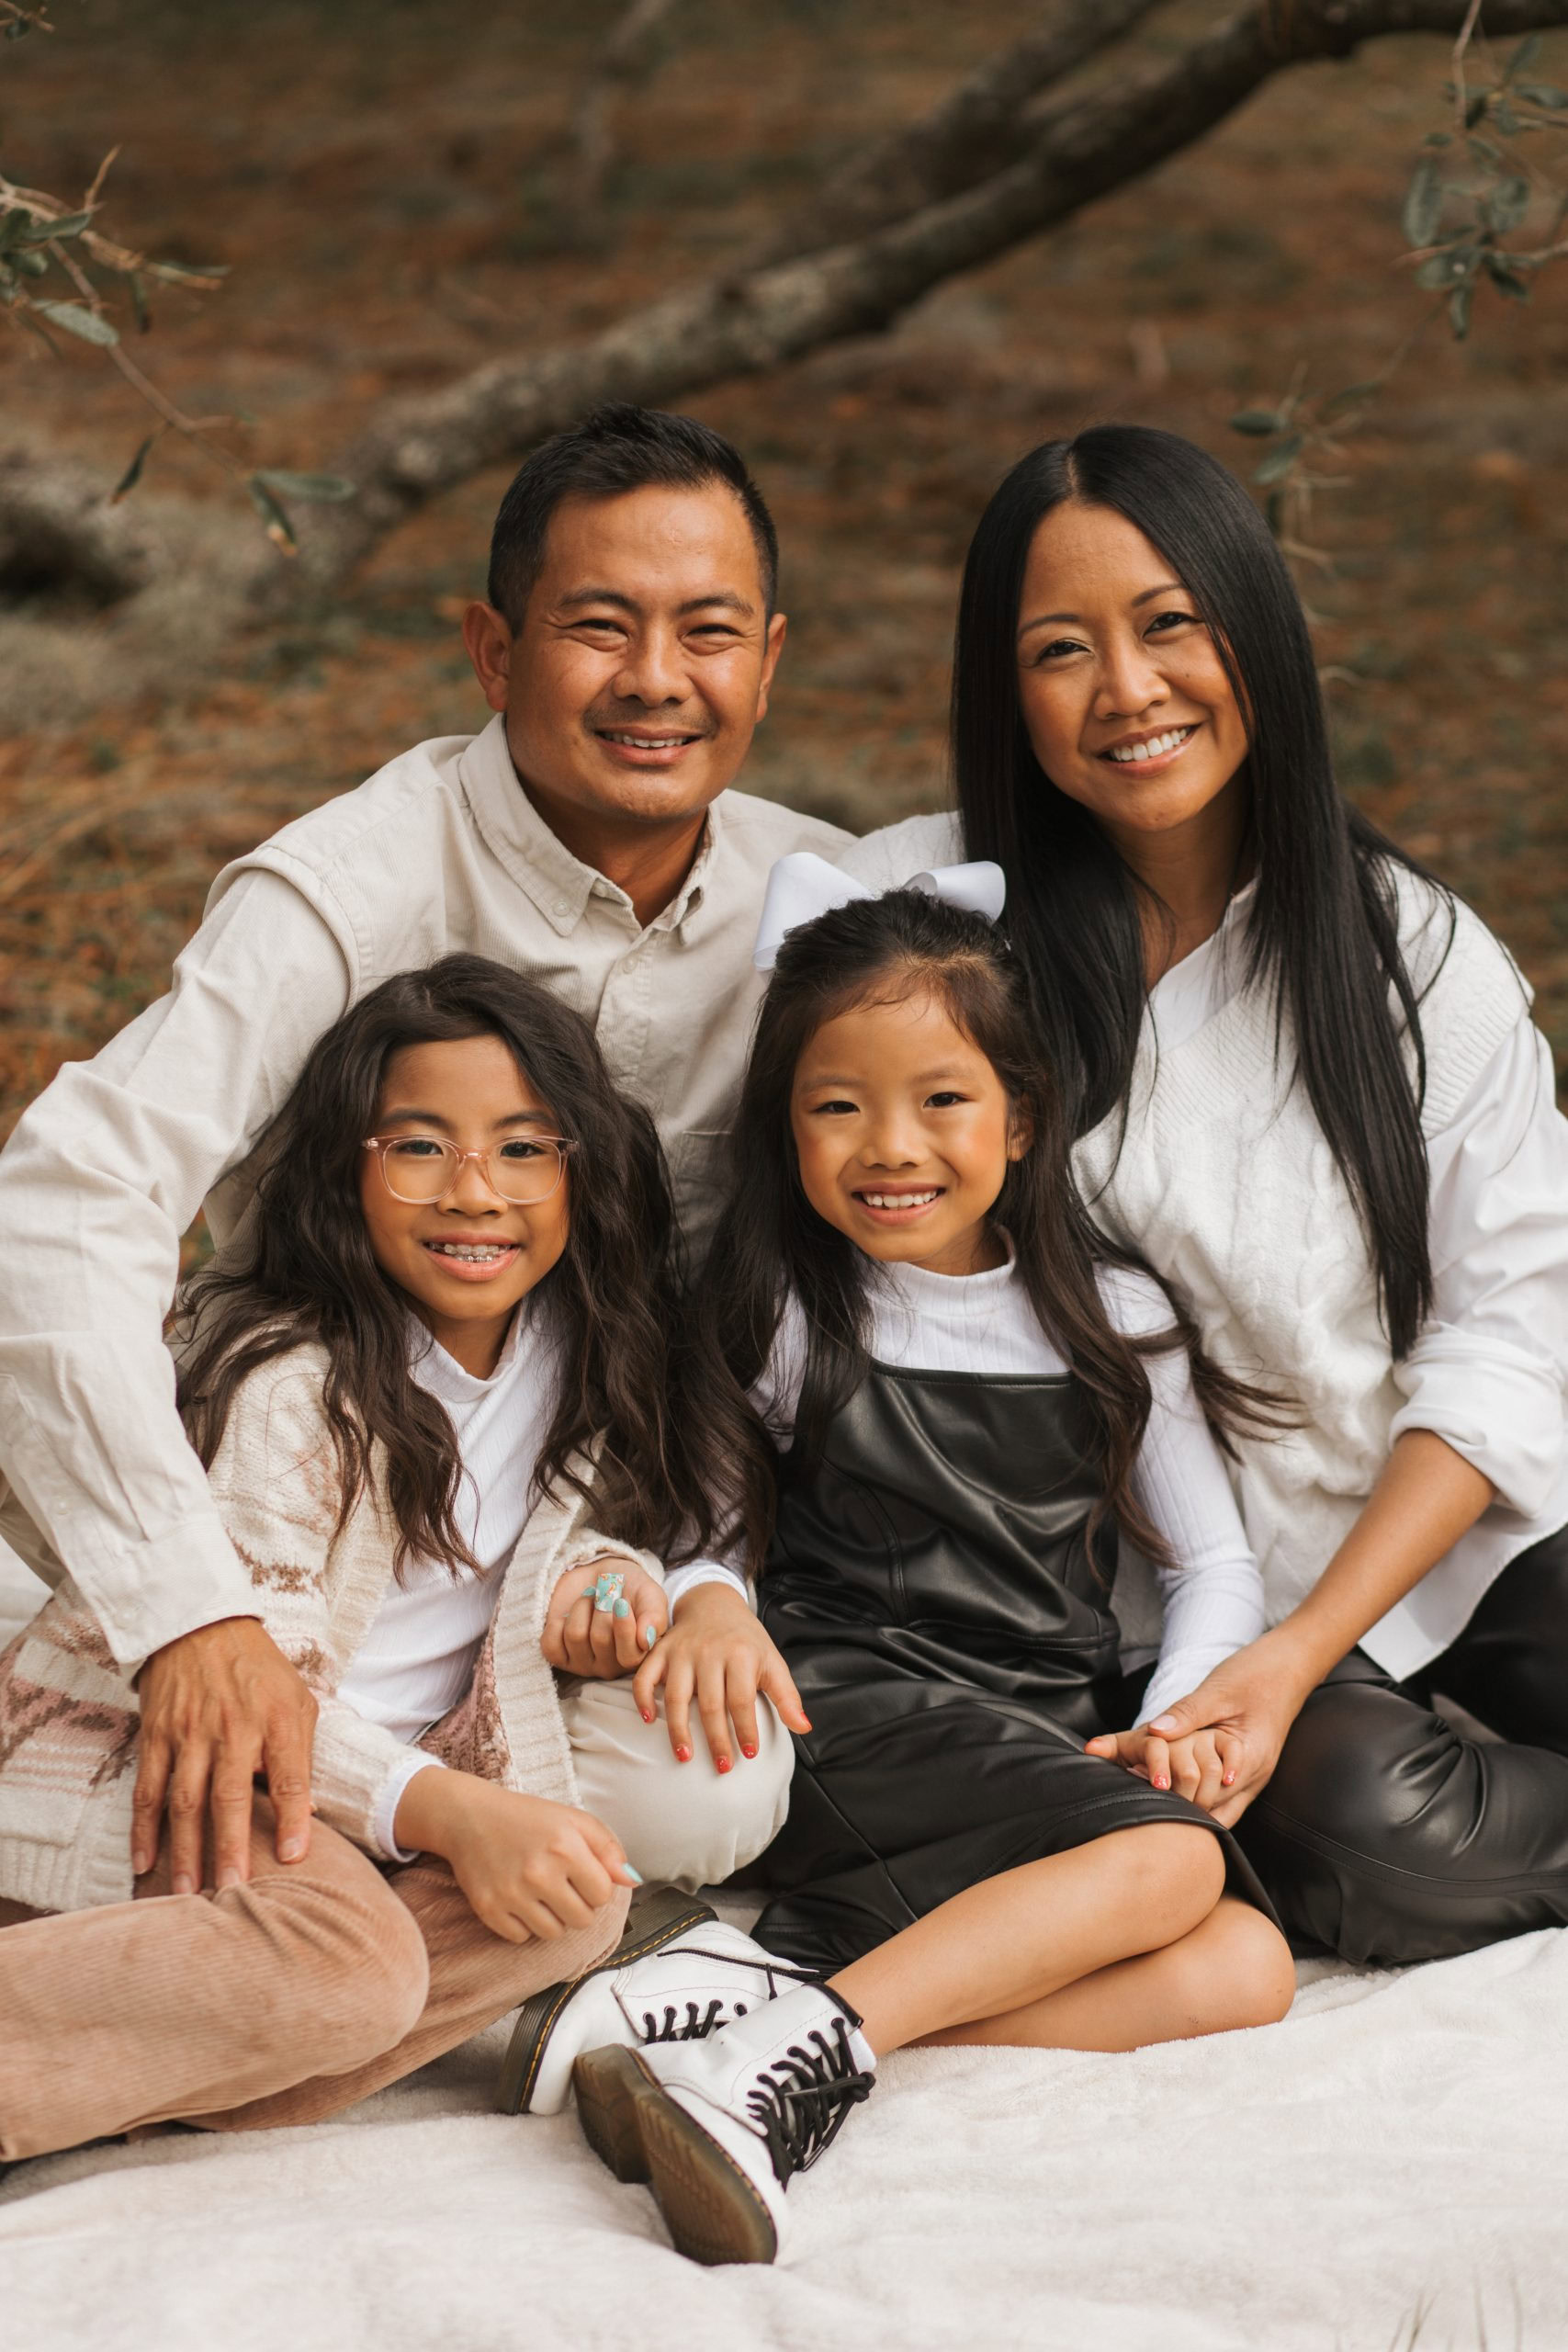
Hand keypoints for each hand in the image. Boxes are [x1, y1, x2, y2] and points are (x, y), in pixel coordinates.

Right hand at [133, 1615, 317, 1892]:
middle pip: (230, 1797)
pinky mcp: (156, 1737)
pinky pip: (147, 1790)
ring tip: (189, 1892)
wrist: (201, 1624)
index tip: (295, 1858)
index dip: (293, 1818)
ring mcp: (189, 1734)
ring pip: (185, 1801)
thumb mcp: (297, 1699)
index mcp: (276, 1718)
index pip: (288, 1776)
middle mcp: (231, 1728)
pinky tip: (145, 1863)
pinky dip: (144, 1830)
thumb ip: (302, 1754)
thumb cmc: (259, 1670)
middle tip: (235, 1892)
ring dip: (186, 1851)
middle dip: (232, 1848)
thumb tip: (306, 1813)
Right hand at [394, 1768, 636, 1942]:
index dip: (595, 1886)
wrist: (469, 1817)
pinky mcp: (489, 1909)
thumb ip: (608, 1849)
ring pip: (553, 1934)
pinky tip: (517, 1899)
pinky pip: (521, 1938)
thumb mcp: (574, 1820)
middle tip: (560, 1884)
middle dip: (577, 1905)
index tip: (581, 1874)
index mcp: (566, 1847)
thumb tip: (633, 1881)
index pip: (603, 1895)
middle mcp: (539, 1873)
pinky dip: (523, 1924)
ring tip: (540, 1892)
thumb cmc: (528, 1818)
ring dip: (552, 1918)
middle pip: (582, 1920)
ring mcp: (512, 1894)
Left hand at [541, 1555, 667, 1678]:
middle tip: (606, 1595)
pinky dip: (557, 1623)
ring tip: (589, 1600)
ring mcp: (582, 1664)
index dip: (623, 1627)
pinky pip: (550, 1645)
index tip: (622, 1602)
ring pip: (575, 1636)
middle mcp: (610, 1665)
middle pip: (600, 1639)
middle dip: (602, 1607)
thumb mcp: (650, 1595)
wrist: (601, 1574)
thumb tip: (645, 1640)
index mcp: (637, 1655)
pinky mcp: (558, 1656)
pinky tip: (568, 1617)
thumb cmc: (629, 1588)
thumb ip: (654, 1616)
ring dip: (581, 1607)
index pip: (628, 1656)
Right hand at [631, 1580, 808, 1772]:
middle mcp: (709, 1652)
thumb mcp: (772, 1662)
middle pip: (710, 1704)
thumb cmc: (746, 1640)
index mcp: (741, 1655)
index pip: (742, 1699)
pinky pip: (645, 1676)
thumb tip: (804, 1728)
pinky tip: (648, 1720)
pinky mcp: (661, 1651)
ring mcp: (682, 1652)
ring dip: (678, 1729)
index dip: (746, 1729)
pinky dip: (642, 1698)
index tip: (749, 1754)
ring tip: (684, 1757)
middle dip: (716, 1739)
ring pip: (675, 1696)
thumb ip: (787, 1696)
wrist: (714, 1603)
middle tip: (722, 1767)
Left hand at [1088, 1629, 1318, 1827]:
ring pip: (1216, 1807)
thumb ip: (1188, 1713)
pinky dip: (1197, 1789)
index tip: (1141, 1778)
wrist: (1289, 1666)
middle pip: (1210, 1809)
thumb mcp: (1218, 1691)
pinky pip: (1221, 1793)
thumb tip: (1155, 1732)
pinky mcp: (1246, 1769)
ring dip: (1186, 1797)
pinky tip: (1173, 1773)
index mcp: (1250, 1760)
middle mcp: (1254, 1777)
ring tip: (1152, 1779)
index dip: (1174, 1793)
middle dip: (1176, 1800)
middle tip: (1138, 1781)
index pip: (1208, 1798)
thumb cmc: (1256, 1675)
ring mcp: (1252, 1776)